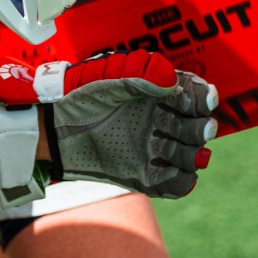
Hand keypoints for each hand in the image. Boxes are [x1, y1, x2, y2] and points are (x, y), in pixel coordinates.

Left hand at [0, 51, 216, 199]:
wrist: (54, 128)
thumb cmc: (80, 94)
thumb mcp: (110, 76)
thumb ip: (143, 74)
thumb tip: (173, 81)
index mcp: (159, 92)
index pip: (197, 94)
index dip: (204, 98)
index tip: (202, 102)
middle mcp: (162, 119)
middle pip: (200, 127)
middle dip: (199, 127)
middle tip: (189, 127)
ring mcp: (155, 148)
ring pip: (192, 155)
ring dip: (187, 152)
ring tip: (161, 146)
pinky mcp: (144, 175)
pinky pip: (177, 184)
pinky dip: (181, 181)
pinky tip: (169, 172)